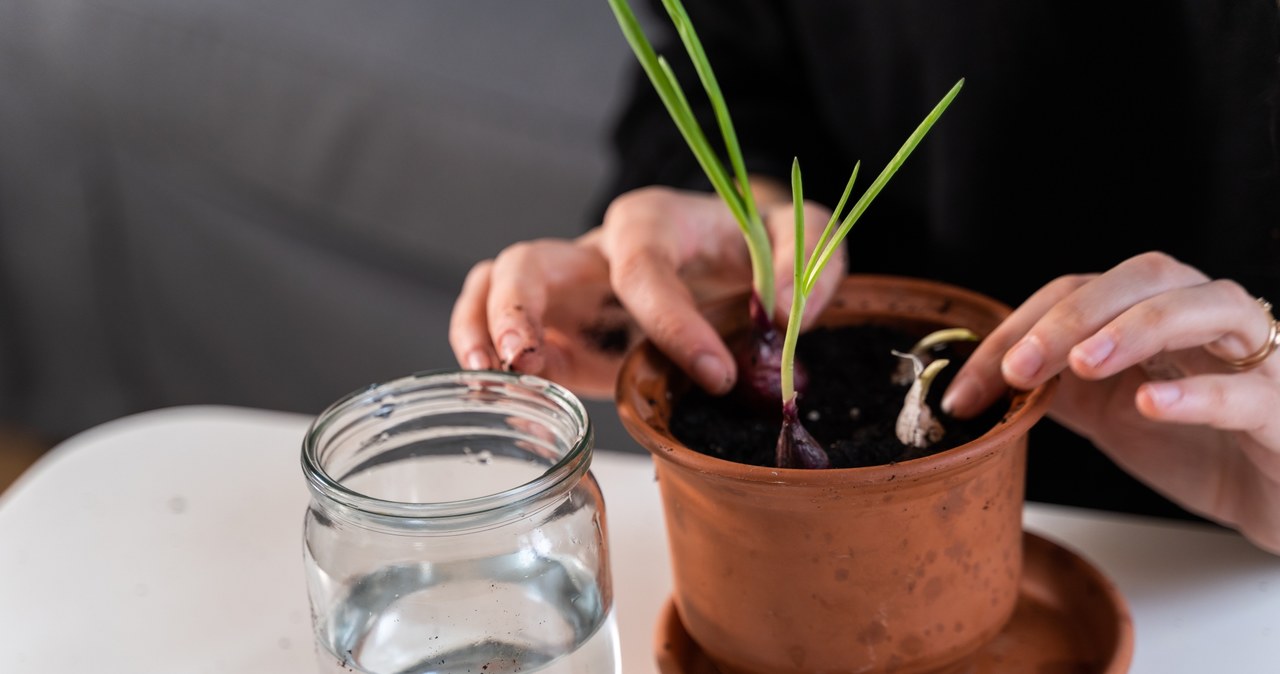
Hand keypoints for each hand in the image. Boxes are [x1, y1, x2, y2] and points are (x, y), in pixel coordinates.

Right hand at [448, 182, 844, 398]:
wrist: (735, 254)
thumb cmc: (758, 242)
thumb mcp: (803, 235)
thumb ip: (804, 263)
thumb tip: (780, 315)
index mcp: (653, 221)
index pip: (642, 266)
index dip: (671, 321)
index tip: (716, 373)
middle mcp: (597, 254)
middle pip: (528, 261)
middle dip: (520, 308)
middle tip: (530, 360)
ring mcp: (572, 295)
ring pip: (494, 290)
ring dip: (483, 332)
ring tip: (497, 379)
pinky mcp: (566, 336)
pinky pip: (505, 338)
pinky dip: (495, 366)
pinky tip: (509, 402)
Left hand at [943, 252, 1279, 552]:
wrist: (1271, 500)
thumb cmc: (1195, 445)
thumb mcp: (1105, 413)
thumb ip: (1053, 388)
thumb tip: (977, 386)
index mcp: (1155, 309)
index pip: (1079, 289)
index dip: (1019, 328)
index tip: (968, 388)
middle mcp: (1206, 315)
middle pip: (1143, 277)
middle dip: (1074, 316)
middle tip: (1020, 368)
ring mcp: (1255, 356)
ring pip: (1206, 306)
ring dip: (1137, 328)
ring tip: (1083, 365)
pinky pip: (1246, 389)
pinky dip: (1198, 392)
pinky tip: (1152, 403)